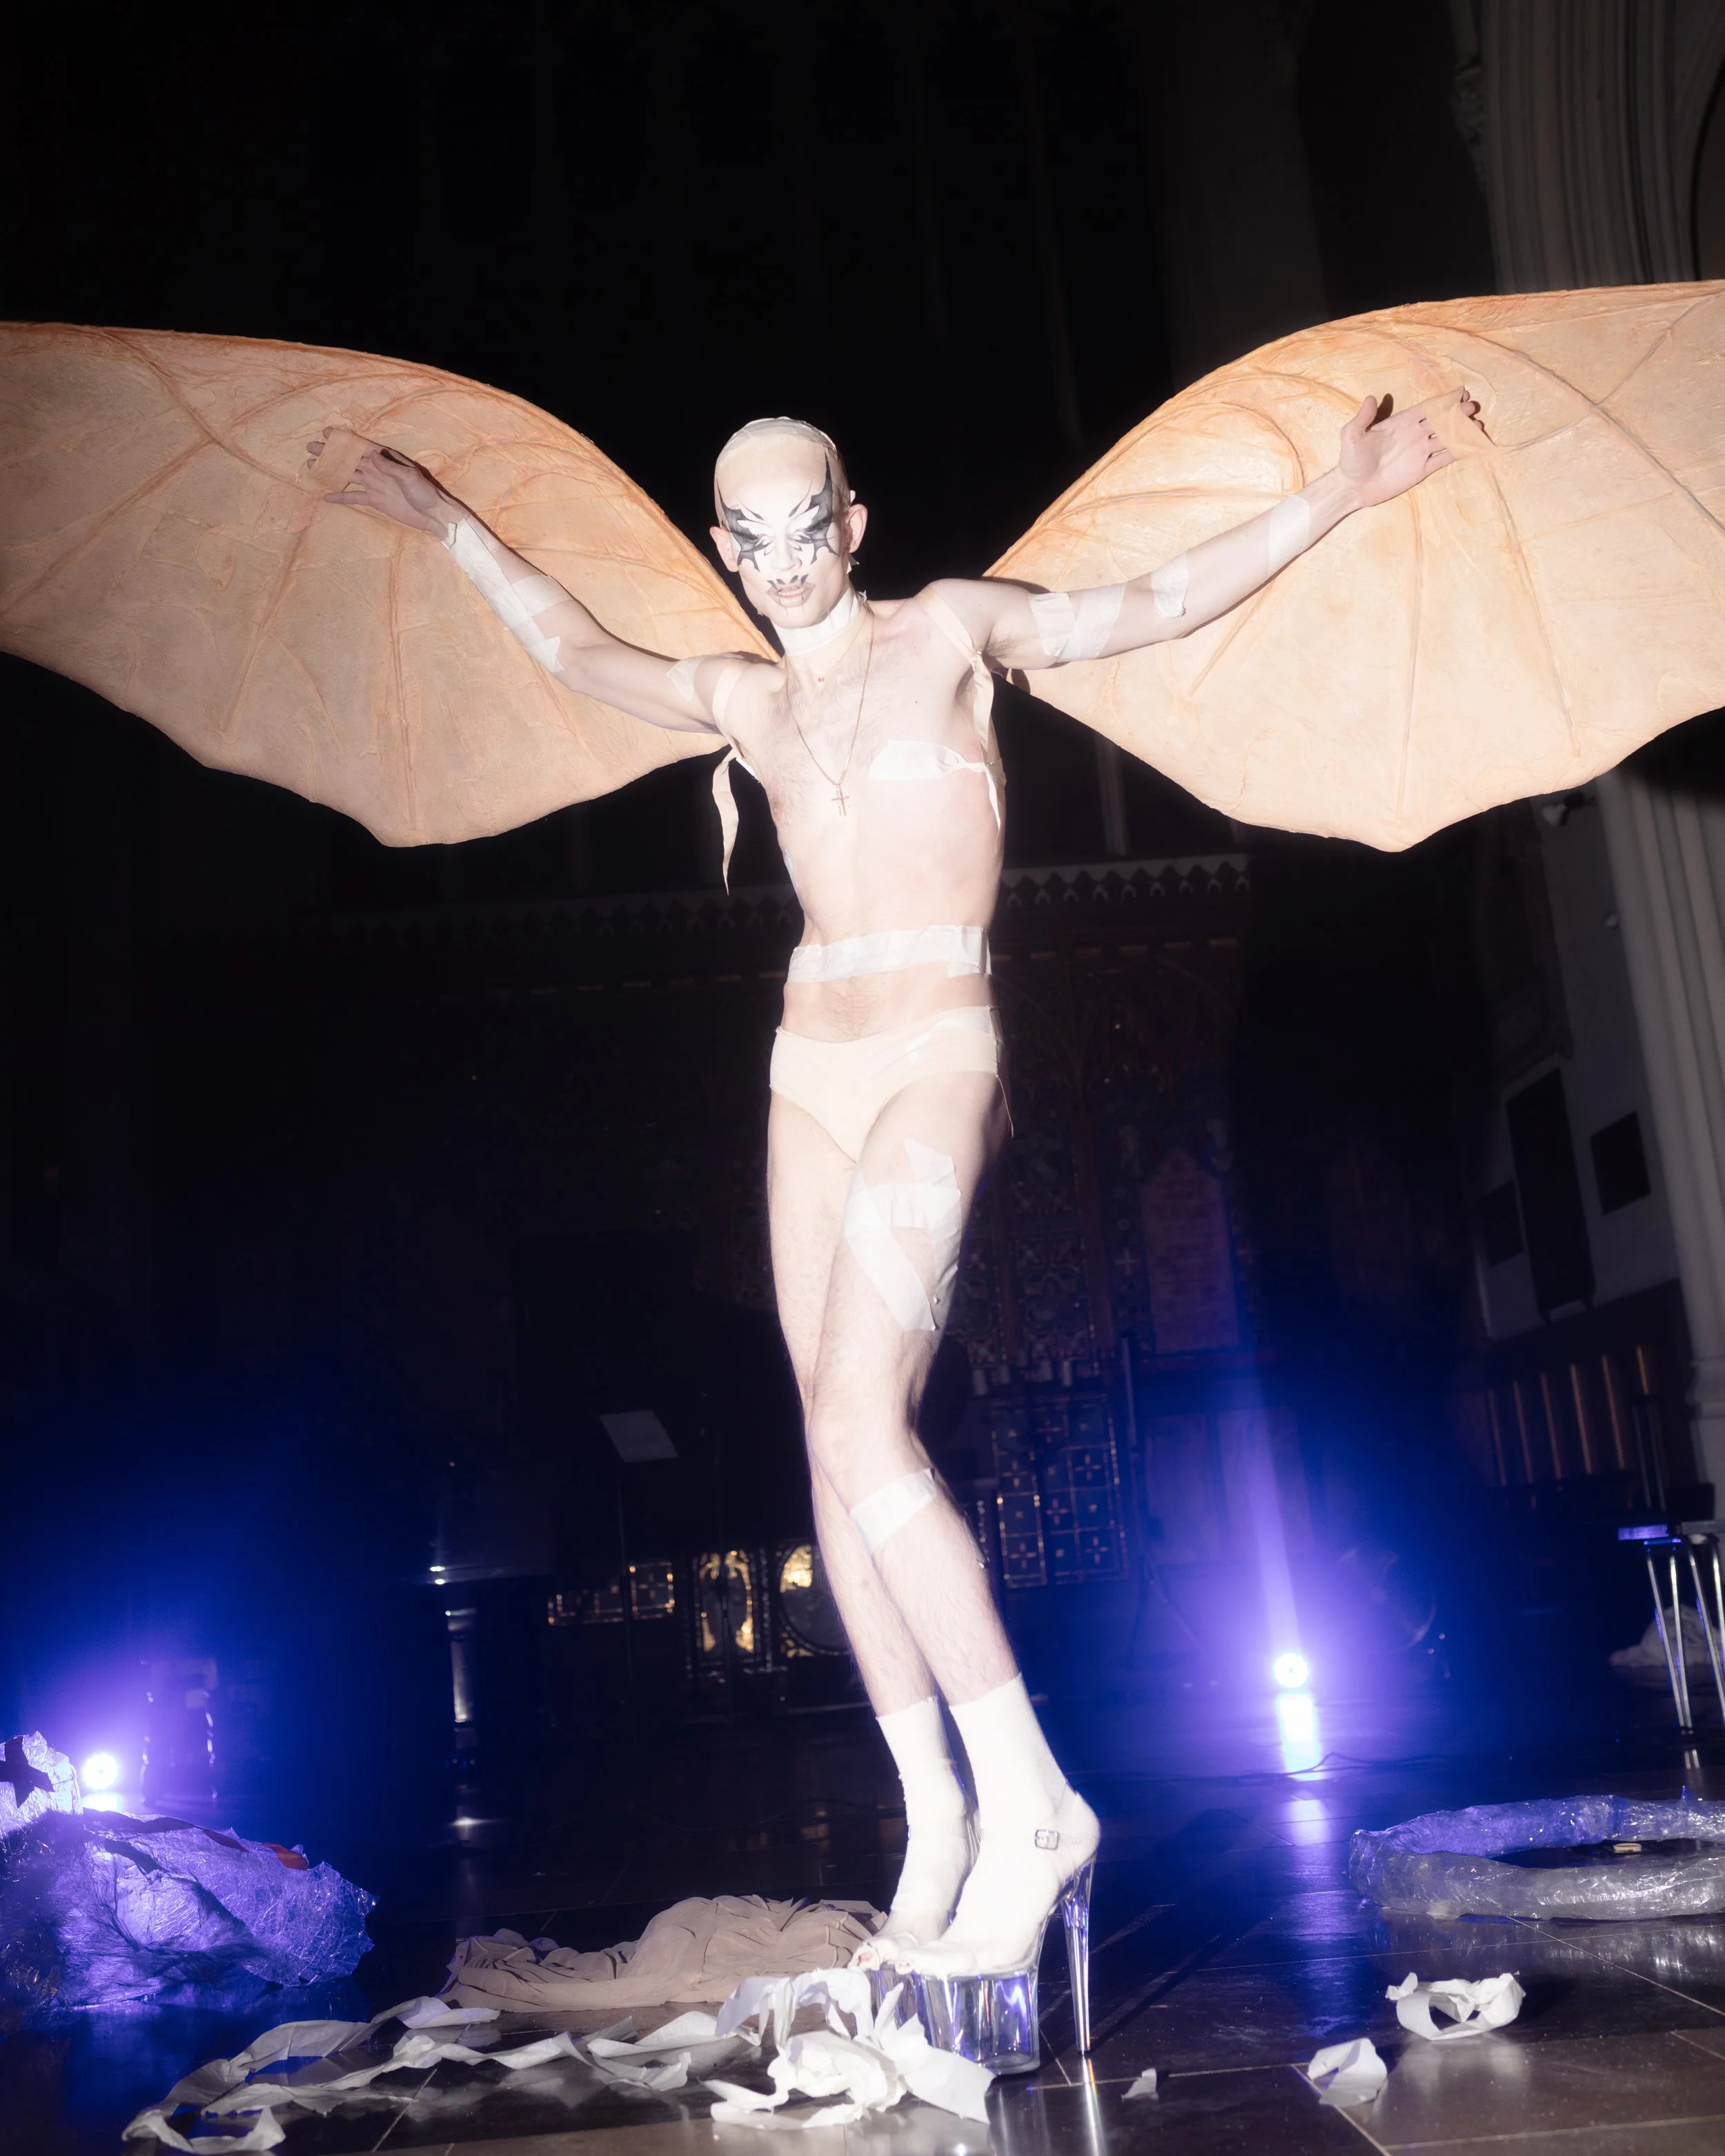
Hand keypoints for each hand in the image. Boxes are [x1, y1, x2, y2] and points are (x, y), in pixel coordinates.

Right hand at [309, 437, 452, 535]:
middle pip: (350, 458)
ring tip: (311, 466)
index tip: (327, 433)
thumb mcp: (409, 477)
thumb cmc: (424, 493)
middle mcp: (377, 469)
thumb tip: (370, 456)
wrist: (432, 515)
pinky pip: (355, 497)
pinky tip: (326, 496)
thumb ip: (389, 467)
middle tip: (310, 447)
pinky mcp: (375, 500)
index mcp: (385, 459)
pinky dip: (341, 496)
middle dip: (330, 453)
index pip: (361, 446)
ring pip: (348, 475)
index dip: (344, 440)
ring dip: (331, 471)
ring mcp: (374, 484)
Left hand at [1337, 388, 1482, 508]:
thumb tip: (1371, 397)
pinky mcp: (1421, 470)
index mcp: (1401, 423)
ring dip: (1462, 431)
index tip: (1461, 392)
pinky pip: (1443, 459)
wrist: (1353, 487)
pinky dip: (1458, 452)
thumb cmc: (1351, 460)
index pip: (1427, 408)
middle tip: (1472, 407)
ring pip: (1446, 438)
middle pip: (1441, 420)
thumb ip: (1363, 417)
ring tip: (1478, 425)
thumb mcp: (1352, 435)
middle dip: (1457, 413)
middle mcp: (1414, 435)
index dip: (1444, 400)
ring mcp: (1419, 452)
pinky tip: (1471, 445)